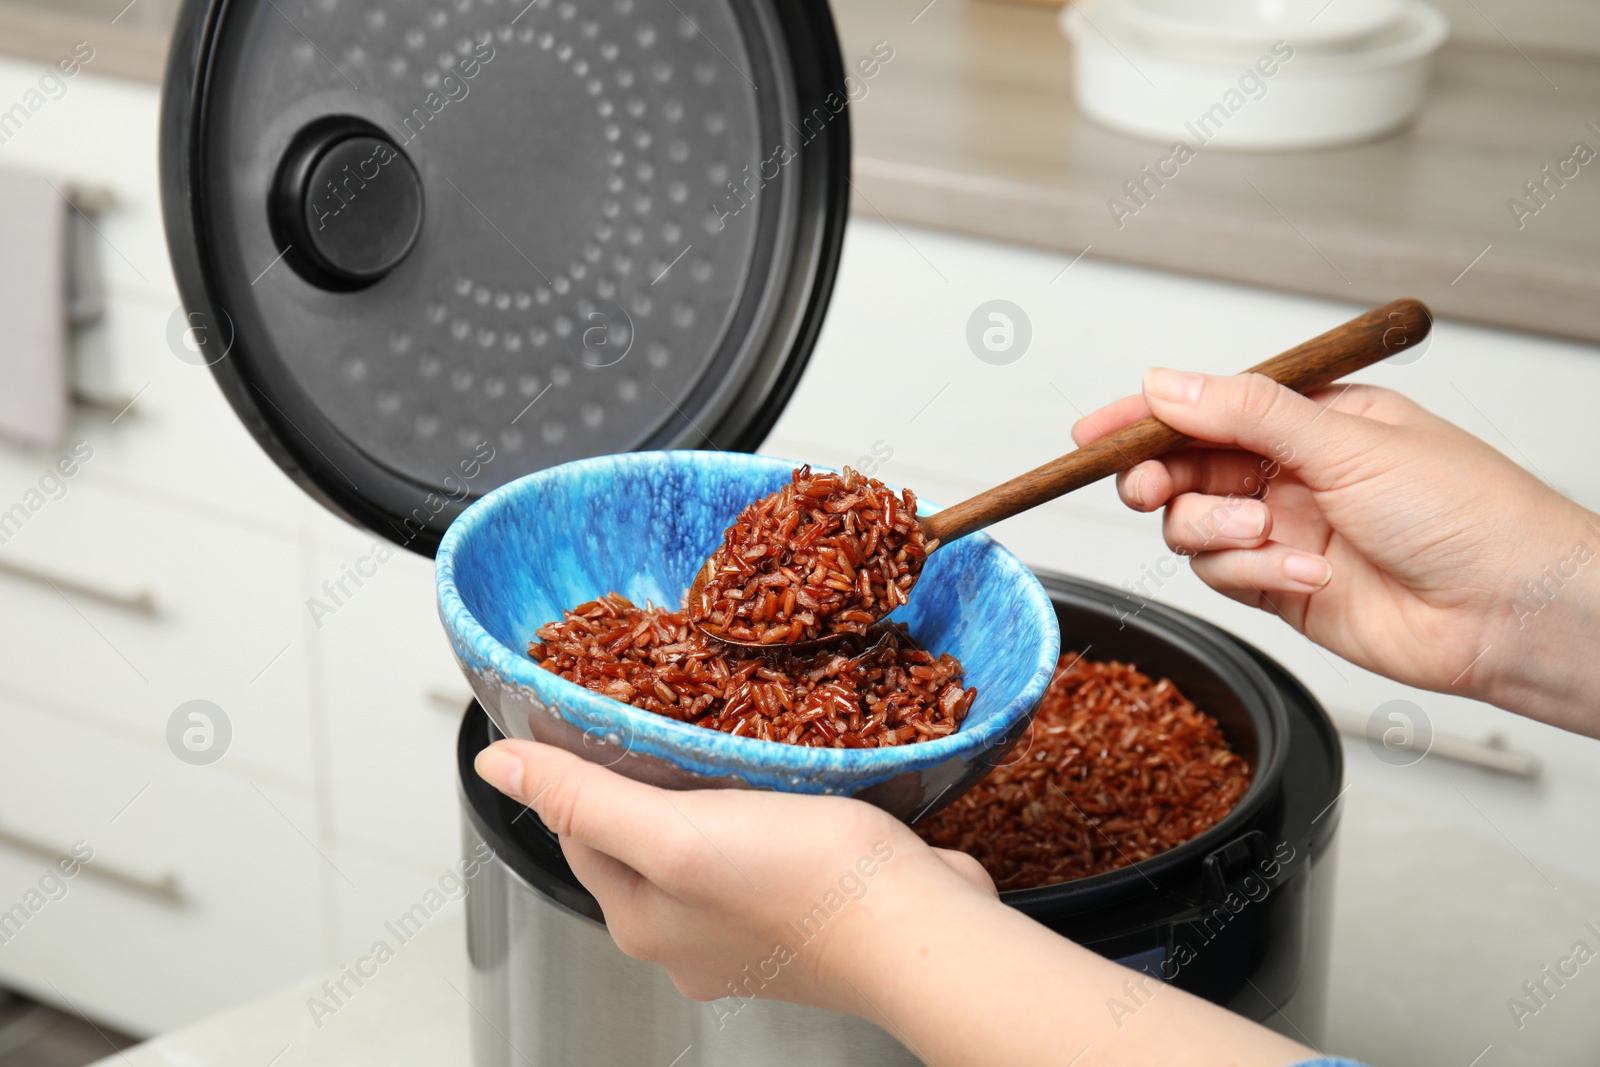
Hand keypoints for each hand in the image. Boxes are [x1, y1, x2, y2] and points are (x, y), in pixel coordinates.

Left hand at [473, 738, 1311, 1065]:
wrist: (921, 928)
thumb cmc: (804, 884)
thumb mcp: (673, 831)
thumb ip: (585, 798)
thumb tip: (498, 769)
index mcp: (645, 919)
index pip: (583, 830)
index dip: (586, 768)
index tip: (607, 714)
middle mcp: (690, 934)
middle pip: (644, 835)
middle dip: (655, 777)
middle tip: (680, 715)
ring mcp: (752, 928)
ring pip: (709, 838)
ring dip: (717, 791)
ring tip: (738, 741)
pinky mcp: (808, 911)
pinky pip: (769, 849)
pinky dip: (774, 812)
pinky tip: (795, 784)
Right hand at [1074, 369, 1599, 732]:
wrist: (1509, 610)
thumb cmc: (1467, 513)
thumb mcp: (1347, 441)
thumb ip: (1247, 413)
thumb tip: (1169, 384)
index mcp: (1313, 420)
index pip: (1209, 407)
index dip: (1145, 417)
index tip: (1094, 432)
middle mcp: (1293, 473)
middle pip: (1186, 468)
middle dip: (1161, 476)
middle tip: (1150, 485)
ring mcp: (1285, 532)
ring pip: (1194, 526)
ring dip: (1217, 529)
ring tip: (1265, 533)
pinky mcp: (1282, 589)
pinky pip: (1225, 577)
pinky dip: (1253, 575)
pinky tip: (1304, 575)